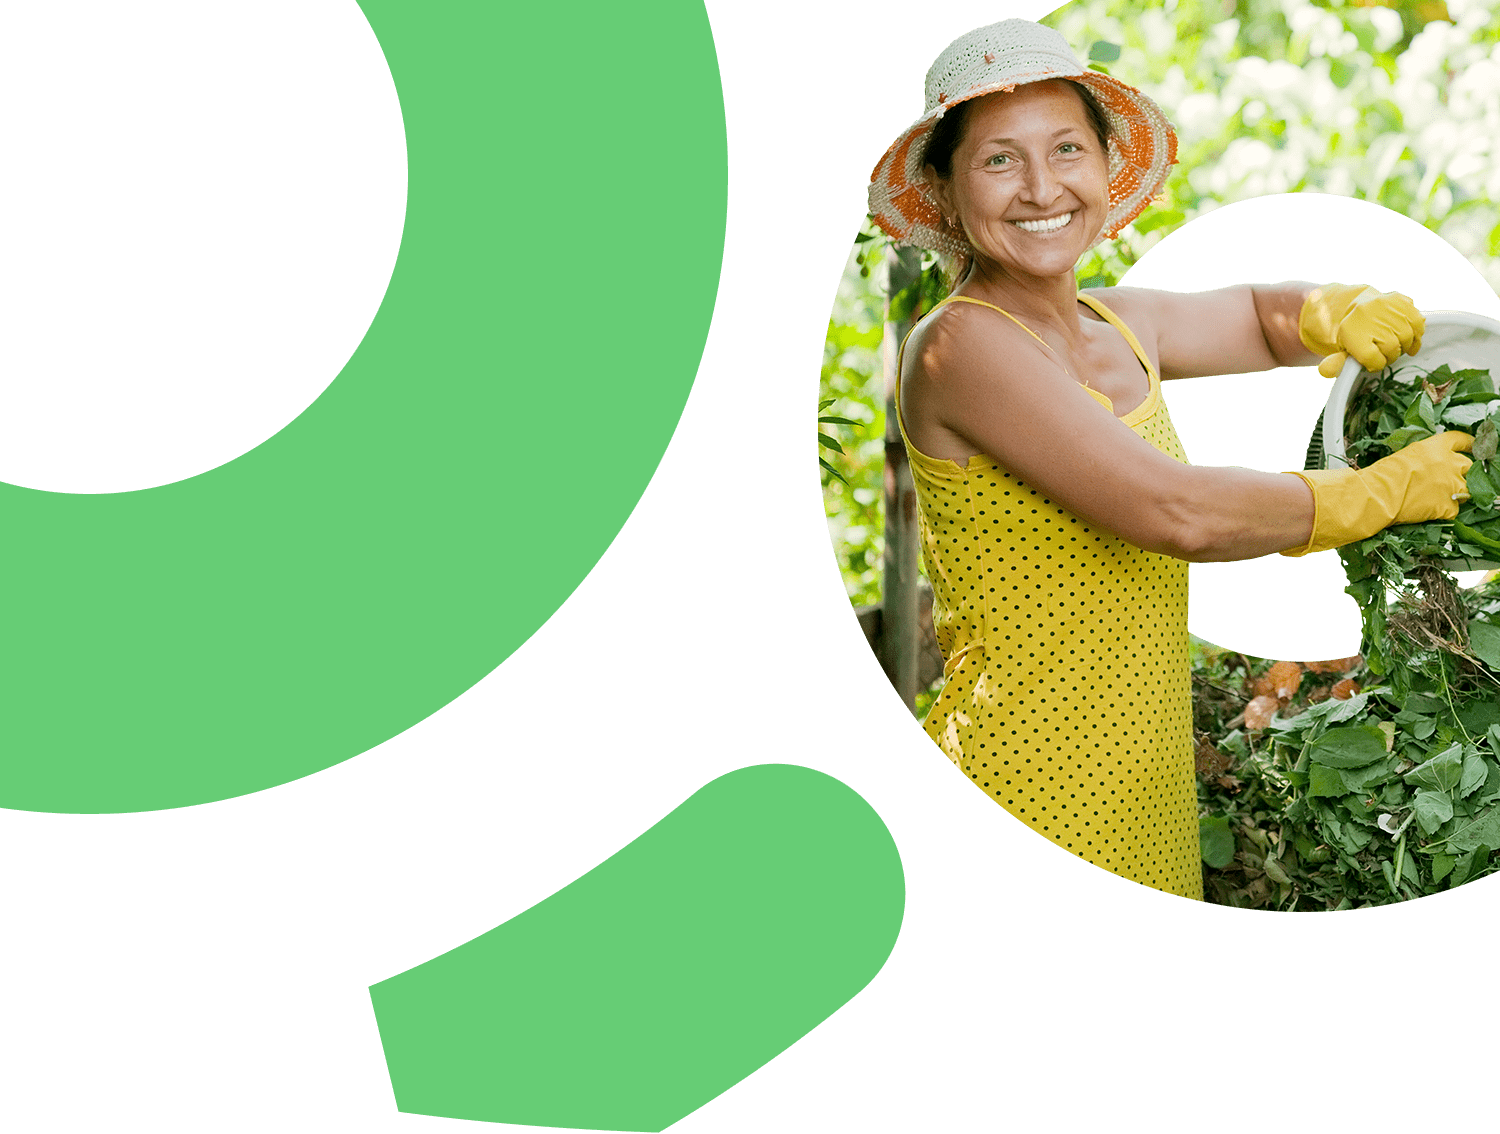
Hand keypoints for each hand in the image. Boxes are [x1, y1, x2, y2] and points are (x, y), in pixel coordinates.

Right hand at [1281, 431, 1472, 556]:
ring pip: (1467, 489)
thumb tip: (1429, 463)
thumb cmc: (1382, 475)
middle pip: (1469, 465)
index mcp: (1438, 446)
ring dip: (1456, 492)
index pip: (1462, 440)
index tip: (1471, 447)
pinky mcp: (1448, 506)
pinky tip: (1431, 510)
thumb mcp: (1405, 455)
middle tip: (1448, 478)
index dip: (1468, 444)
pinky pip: (1454, 509)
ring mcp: (1452, 486)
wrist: (1377, 496)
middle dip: (1461, 471)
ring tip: (1438, 496)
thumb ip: (1425, 456)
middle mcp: (1450, 463)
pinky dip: (1445, 510)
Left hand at [1298, 283, 1424, 378]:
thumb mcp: (1340, 350)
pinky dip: (1417, 334)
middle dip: (1390, 356)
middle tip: (1384, 353)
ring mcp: (1386, 307)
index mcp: (1350, 332)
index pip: (1371, 359)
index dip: (1375, 365)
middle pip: (1391, 349)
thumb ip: (1335, 364)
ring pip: (1407, 337)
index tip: (1373, 362)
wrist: (1355, 306)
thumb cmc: (1352, 334)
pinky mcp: (1401, 301)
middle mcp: (1368, 316)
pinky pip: (1418, 323)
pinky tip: (1410, 339)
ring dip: (1405, 346)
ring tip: (1396, 346)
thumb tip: (1325, 371)